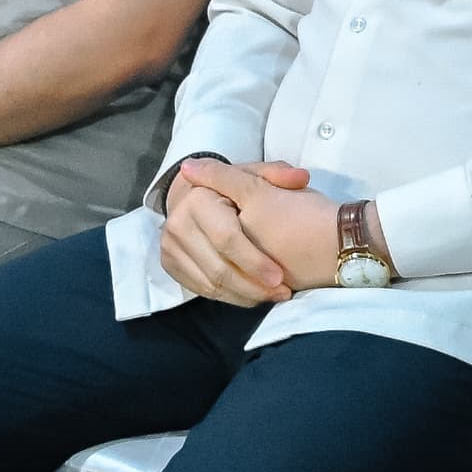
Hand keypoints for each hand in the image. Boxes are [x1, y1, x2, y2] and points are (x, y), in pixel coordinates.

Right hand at [158, 160, 335, 305]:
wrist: (194, 197)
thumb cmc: (233, 188)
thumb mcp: (256, 176)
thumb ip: (279, 175)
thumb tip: (301, 177)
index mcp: (198, 198)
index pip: (227, 239)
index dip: (254, 262)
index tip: (280, 277)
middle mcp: (177, 223)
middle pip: (218, 268)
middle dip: (252, 286)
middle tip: (281, 292)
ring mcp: (170, 246)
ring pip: (211, 284)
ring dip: (245, 295)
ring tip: (272, 296)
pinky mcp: (170, 264)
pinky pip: (202, 290)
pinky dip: (230, 296)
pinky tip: (253, 296)